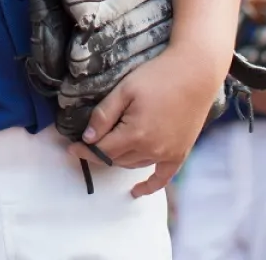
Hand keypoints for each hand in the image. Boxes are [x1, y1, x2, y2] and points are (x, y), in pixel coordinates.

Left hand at [67, 44, 224, 197]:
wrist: (194, 75)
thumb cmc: (156, 77)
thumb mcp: (124, 90)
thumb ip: (104, 115)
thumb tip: (89, 138)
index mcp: (135, 134)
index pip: (103, 150)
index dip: (85, 151)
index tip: (71, 148)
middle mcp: (152, 150)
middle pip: (117, 159)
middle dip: (98, 154)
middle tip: (85, 145)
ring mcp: (168, 154)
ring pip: (134, 164)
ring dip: (117, 160)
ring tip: (105, 151)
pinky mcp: (180, 154)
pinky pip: (162, 177)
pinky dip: (149, 186)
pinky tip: (136, 191)